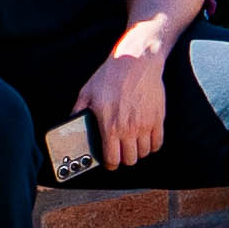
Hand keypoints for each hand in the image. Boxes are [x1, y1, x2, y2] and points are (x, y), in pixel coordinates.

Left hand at [72, 41, 169, 170]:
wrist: (136, 62)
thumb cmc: (111, 76)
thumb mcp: (87, 92)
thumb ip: (78, 111)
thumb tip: (71, 124)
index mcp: (109, 126)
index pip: (112, 159)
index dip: (110, 164)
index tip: (110, 162)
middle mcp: (128, 129)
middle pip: (130, 160)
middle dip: (124, 159)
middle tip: (120, 153)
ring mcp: (145, 125)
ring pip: (144, 153)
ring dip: (137, 152)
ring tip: (132, 146)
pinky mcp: (157, 119)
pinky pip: (158, 143)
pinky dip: (152, 145)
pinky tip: (146, 140)